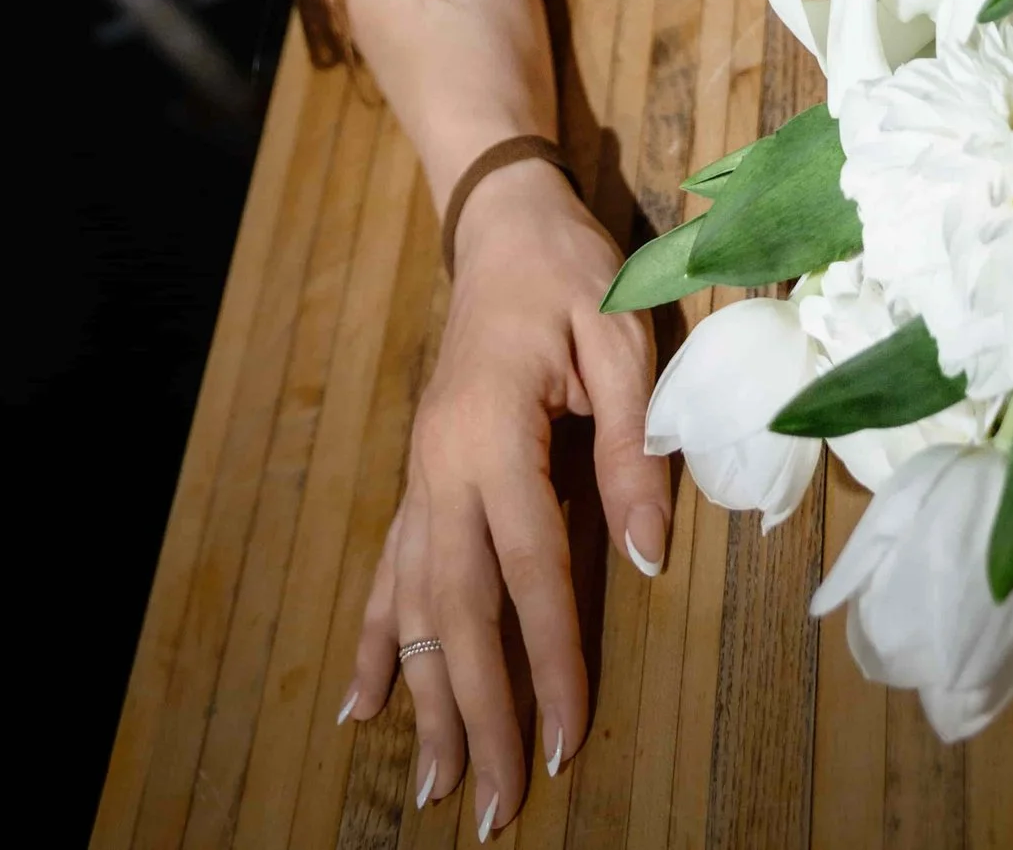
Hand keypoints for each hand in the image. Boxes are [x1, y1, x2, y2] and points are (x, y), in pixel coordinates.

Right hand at [343, 162, 664, 833]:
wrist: (502, 222)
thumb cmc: (570, 272)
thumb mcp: (621, 339)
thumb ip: (636, 444)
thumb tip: (648, 556)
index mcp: (492, 432)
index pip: (528, 569)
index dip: (550, 660)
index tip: (567, 741)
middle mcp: (441, 465)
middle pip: (459, 609)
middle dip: (476, 712)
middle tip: (491, 808)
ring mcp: (422, 473)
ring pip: (418, 604)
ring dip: (426, 696)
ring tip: (433, 785)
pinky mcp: (421, 475)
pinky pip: (392, 570)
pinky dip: (380, 639)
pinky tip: (364, 702)